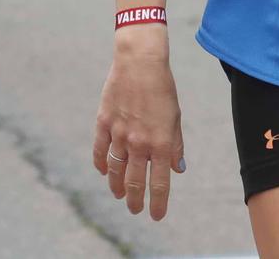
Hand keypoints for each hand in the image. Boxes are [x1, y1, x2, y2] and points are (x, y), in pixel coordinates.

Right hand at [93, 29, 184, 220]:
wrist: (140, 61)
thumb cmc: (163, 88)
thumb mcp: (175, 117)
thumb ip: (175, 145)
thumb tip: (178, 169)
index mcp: (160, 143)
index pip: (160, 183)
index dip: (158, 203)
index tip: (156, 215)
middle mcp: (138, 143)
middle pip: (134, 181)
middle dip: (135, 200)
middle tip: (135, 209)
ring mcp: (119, 133)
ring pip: (115, 170)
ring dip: (117, 186)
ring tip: (119, 195)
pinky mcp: (104, 122)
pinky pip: (100, 150)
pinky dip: (101, 163)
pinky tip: (104, 171)